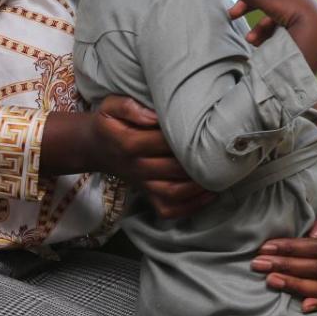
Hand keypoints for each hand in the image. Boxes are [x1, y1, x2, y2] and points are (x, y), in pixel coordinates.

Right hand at [42, 96, 212, 218]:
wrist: (96, 147)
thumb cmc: (111, 122)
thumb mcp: (111, 106)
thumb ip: (129, 107)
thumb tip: (154, 117)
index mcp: (127, 142)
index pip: (158, 141)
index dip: (181, 136)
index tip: (203, 126)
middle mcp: (136, 166)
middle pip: (170, 168)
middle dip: (196, 161)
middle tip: (220, 149)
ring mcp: (142, 184)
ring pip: (172, 192)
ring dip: (198, 186)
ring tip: (220, 173)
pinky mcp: (147, 194)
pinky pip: (168, 209)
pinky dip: (190, 207)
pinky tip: (211, 194)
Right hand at [228, 0, 316, 71]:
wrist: (315, 29)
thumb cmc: (291, 10)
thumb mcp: (267, 2)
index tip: (233, 13)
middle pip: (264, 1)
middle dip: (249, 11)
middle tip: (233, 18)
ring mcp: (297, 5)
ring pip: (271, 16)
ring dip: (259, 28)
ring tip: (251, 40)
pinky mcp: (300, 20)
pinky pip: (280, 25)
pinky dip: (270, 32)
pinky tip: (262, 42)